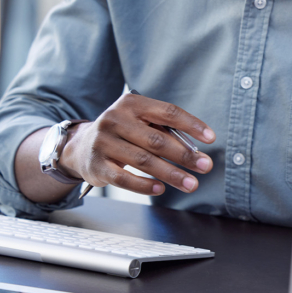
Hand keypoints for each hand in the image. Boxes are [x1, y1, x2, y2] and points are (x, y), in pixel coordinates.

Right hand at [60, 94, 215, 195]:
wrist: (81, 146)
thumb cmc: (122, 132)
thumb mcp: (139, 121)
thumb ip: (164, 130)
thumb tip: (195, 149)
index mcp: (132, 103)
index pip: (168, 112)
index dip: (192, 125)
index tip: (210, 138)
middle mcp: (115, 119)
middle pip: (157, 139)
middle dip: (185, 155)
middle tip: (205, 165)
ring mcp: (104, 142)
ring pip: (144, 160)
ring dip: (171, 174)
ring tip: (191, 183)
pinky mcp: (97, 165)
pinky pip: (124, 178)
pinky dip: (145, 185)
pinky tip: (161, 189)